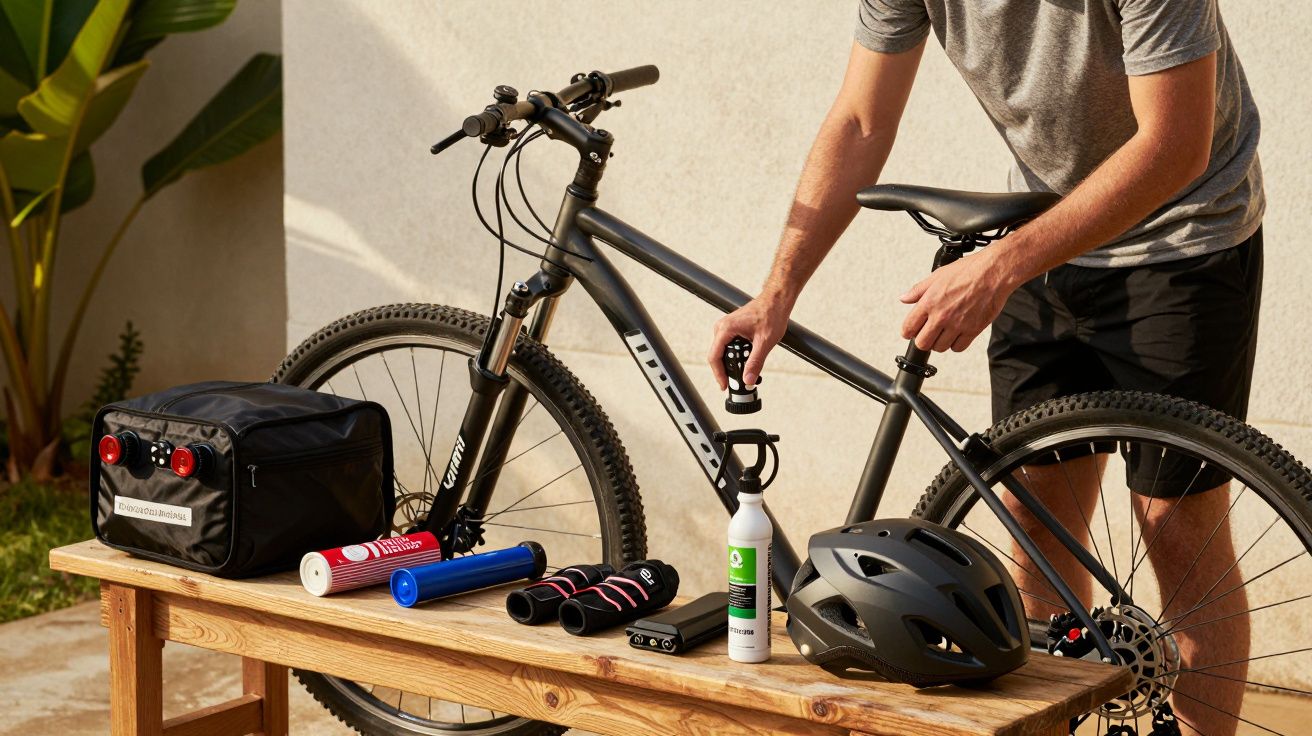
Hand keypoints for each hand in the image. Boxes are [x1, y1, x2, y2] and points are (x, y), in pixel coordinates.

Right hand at [708, 293, 792, 389]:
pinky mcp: (732, 329)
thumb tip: (748, 379)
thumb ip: (755, 362)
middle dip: (728, 370)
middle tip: (740, 381)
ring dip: (734, 363)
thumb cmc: (771, 314)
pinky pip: (729, 346)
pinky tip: (748, 359)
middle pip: (718, 356)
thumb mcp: (764, 342)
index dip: (719, 374)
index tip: (725, 385)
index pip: (714, 357)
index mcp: (726, 329)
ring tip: (747, 370)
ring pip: (724, 352)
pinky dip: (737, 355)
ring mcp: (726, 327)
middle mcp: (722, 327)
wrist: (777, 301)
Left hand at [900, 248, 1021, 351]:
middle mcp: (942, 316)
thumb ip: (918, 290)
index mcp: (929, 302)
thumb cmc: (968, 271)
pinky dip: (956, 344)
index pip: (908, 328)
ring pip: (940, 348)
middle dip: (923, 340)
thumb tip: (904, 298)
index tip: (910, 331)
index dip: (907, 332)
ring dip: (939, 342)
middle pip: (923, 343)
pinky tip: (956, 334)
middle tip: (928, 333)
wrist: (993, 273)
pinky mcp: (973, 330)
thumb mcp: (937, 275)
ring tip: (943, 332)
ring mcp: (957, 325)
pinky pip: (958, 348)